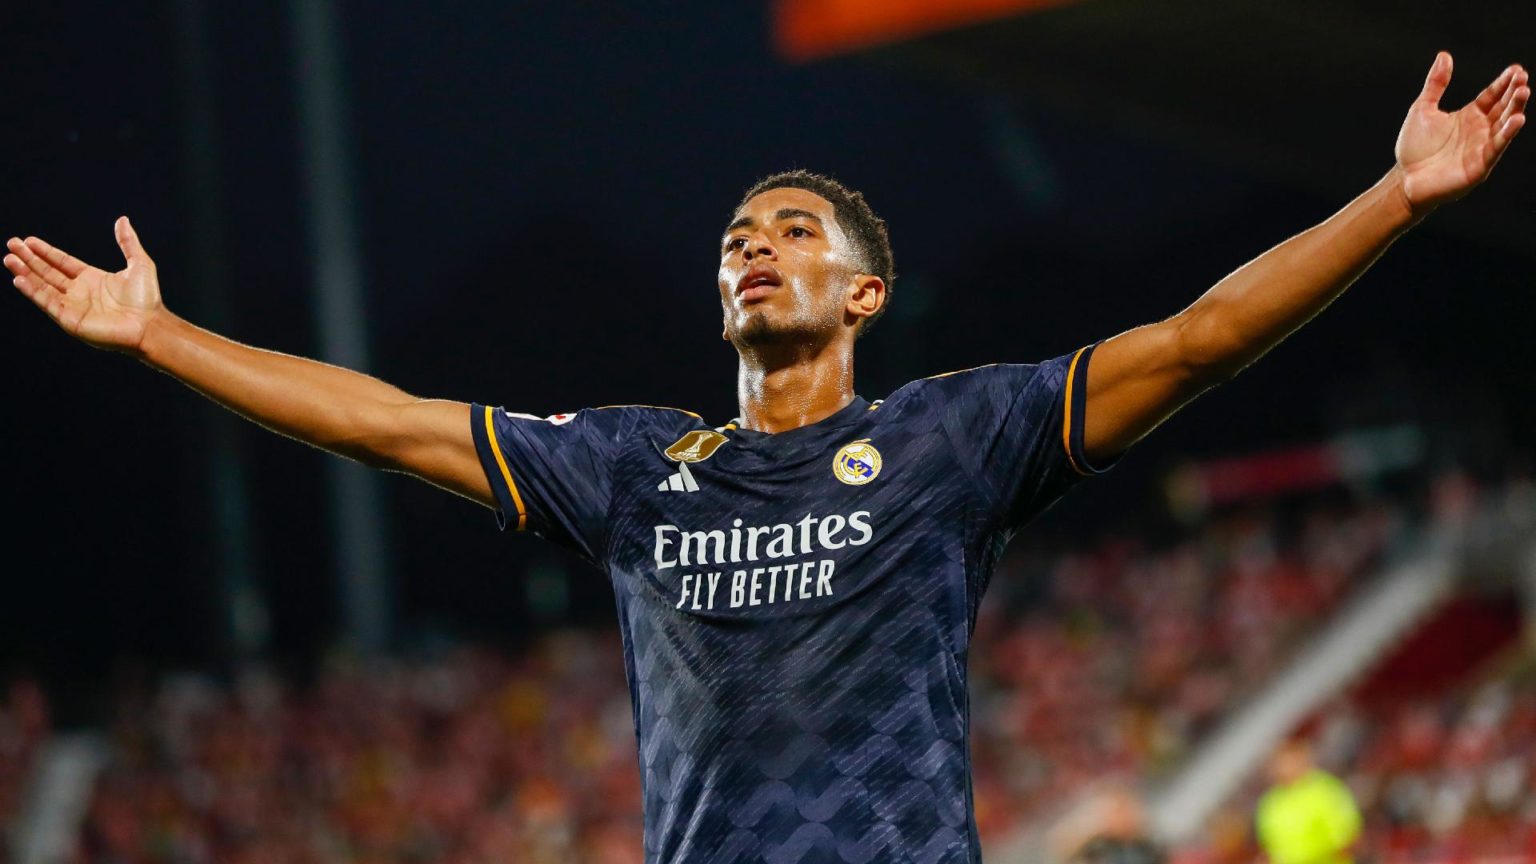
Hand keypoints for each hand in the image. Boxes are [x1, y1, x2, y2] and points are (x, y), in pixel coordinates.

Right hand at [5, 217, 163, 355]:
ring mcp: (73, 305)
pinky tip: (19, 278)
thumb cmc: (147, 299)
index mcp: (92, 279)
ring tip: (9, 258)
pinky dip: (32, 291)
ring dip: (25, 272)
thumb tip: (123, 220)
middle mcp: (79, 292)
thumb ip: (128, 242)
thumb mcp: (139, 264)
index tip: (28, 240)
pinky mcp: (69, 319)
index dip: (45, 252)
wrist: (149, 325)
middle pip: (47, 272)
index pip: (61, 262)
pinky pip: (47, 302)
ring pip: (42, 285)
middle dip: (29, 258)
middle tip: (11, 244)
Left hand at [1395, 52, 1527, 214]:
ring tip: (1524, 92)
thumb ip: (1436, 84)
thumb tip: (1444, 55)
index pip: (1492, 95)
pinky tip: (1517, 120)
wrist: (1404, 180)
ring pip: (1504, 125)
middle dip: (1514, 93)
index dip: (1504, 83)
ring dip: (1515, 109)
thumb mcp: (1423, 109)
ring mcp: (1482, 147)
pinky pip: (1497, 148)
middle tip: (1522, 78)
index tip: (1516, 69)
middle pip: (1502, 107)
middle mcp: (1480, 130)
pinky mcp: (1480, 165)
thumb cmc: (1413, 148)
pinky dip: (1507, 134)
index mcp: (1470, 116)